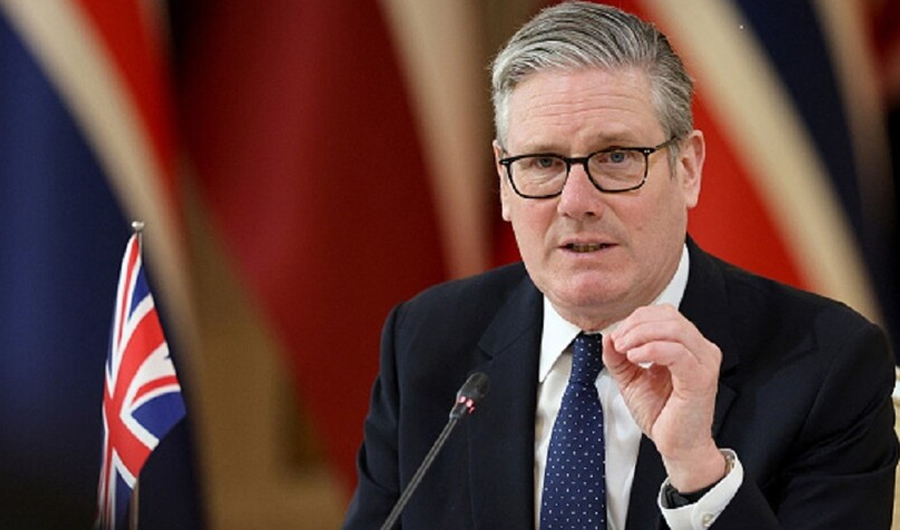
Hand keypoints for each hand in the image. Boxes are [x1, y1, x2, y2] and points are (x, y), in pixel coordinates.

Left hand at [602, 304, 725, 491]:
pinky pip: (676, 352)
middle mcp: (700, 349)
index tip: (616, 337)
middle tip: (618, 342)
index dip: (636, 319)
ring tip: (624, 350)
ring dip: (641, 334)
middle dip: (636, 325)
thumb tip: (607, 336)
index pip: (663, 314)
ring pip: (674, 328)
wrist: (677, 446)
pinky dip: (651, 349)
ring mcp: (704, 362)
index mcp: (687, 345)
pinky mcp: (701, 378)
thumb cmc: (662, 414)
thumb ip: (618, 358)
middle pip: (668, 316)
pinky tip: (635, 357)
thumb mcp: (631, 379)